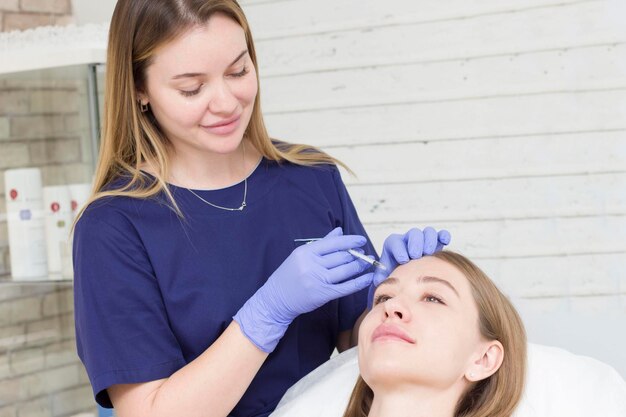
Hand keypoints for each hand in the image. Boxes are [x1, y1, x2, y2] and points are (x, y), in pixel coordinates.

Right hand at [234, 227, 373, 351]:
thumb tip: (339, 231)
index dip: (350, 241)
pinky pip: (346, 287)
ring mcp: (317, 280)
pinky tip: (367, 278)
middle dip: (357, 255)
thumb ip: (322, 243)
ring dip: (360, 266)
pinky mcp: (322, 294)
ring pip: (346, 270)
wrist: (276, 299)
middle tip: (365, 254)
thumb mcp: (301, 255)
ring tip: (367, 263)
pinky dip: (359, 282)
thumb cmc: (289, 275)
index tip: (361, 240)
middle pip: (341, 256)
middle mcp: (311, 265)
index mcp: (306, 252)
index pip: (333, 243)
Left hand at [368, 227, 450, 307]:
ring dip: (429, 240)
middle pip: (413, 233)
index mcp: (394, 245)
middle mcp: (409, 240)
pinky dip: (443, 236)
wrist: (410, 273)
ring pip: (427, 232)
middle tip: (416, 255)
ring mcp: (423, 239)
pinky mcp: (436, 242)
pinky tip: (444, 241)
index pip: (395, 241)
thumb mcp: (386, 274)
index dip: (399, 249)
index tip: (403, 260)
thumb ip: (381, 276)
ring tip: (428, 253)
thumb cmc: (397, 272)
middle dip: (414, 244)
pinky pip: (440, 234)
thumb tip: (378, 280)